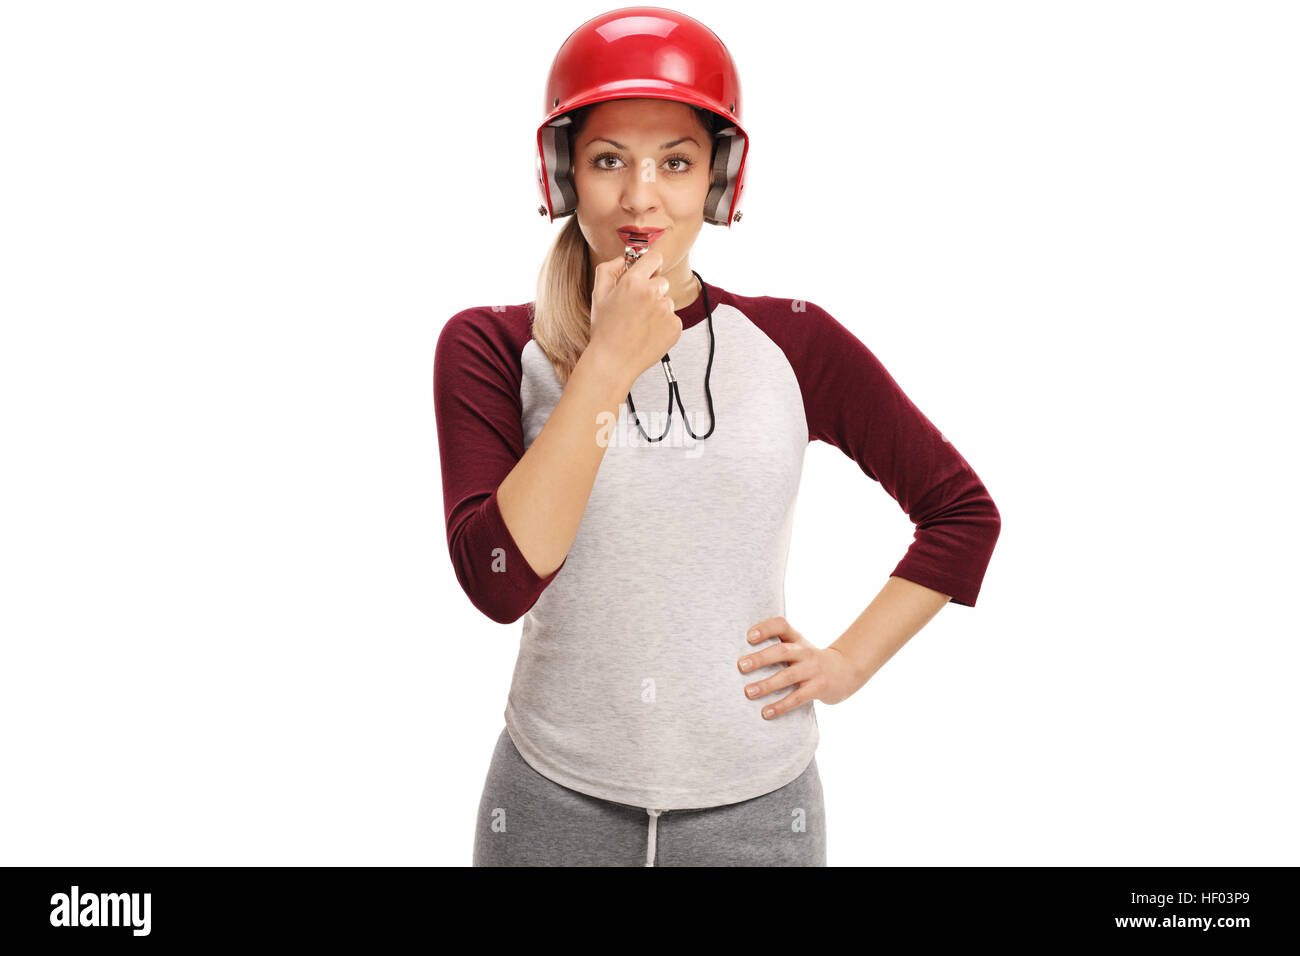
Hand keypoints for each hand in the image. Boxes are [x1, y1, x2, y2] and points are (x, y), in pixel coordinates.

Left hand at [736, 616, 861, 718]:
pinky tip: (765, 712)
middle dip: (760, 658)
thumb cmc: (810, 660)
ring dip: (767, 685)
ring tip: (748, 692)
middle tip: (740, 666)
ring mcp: (813, 670)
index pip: (781, 625)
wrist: (846, 671)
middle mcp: (805, 652)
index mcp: (797, 639)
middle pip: (782, 651)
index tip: (748, 636)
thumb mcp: (798, 647)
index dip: (765, 628)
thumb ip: (776, 646)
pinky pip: (797, 698)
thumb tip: (739, 658)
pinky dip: (781, 706)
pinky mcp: (818, 688)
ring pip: (788, 676)